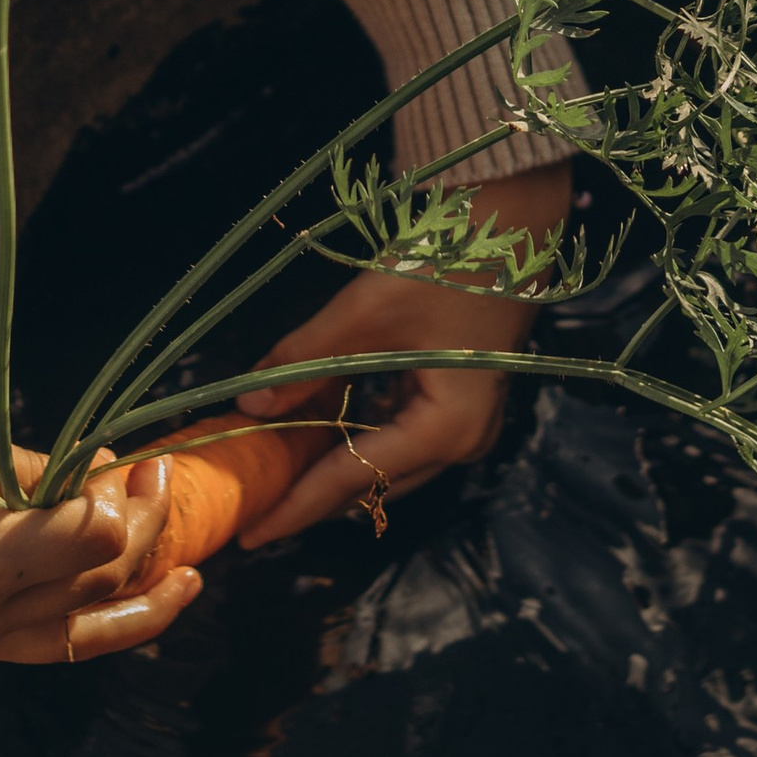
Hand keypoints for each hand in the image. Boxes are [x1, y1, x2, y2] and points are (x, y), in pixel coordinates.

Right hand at [0, 403, 193, 665]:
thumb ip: (34, 470)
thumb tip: (108, 473)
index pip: (97, 541)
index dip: (133, 501)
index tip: (143, 461)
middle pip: (97, 585)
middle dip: (144, 532)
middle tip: (158, 477)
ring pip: (81, 631)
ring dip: (135, 592)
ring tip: (182, 565)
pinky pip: (42, 644)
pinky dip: (91, 624)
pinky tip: (126, 598)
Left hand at [229, 164, 572, 545]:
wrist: (509, 221)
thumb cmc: (446, 264)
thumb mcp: (365, 312)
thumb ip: (302, 361)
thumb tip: (247, 404)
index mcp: (445, 430)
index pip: (353, 479)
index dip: (296, 507)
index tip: (250, 535)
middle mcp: (463, 442)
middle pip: (372, 483)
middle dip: (311, 494)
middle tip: (254, 503)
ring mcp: (467, 425)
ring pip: (385, 463)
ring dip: (332, 463)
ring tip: (275, 470)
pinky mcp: (460, 401)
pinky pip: (399, 435)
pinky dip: (356, 434)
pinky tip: (317, 425)